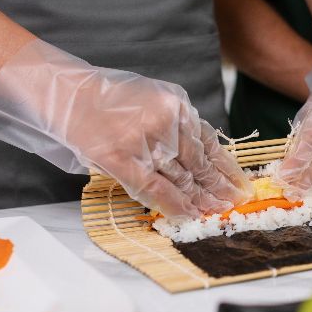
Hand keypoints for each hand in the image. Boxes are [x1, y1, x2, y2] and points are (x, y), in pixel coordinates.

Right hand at [0, 40, 252, 218]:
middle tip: (231, 204)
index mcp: (177, 105)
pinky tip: (187, 215)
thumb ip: (180, 124)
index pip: (210, 144)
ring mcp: (143, 141)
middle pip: (199, 164)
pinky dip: (173, 204)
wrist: (71, 95)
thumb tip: (207, 159)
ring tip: (213, 212)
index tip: (239, 185)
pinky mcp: (121, 158)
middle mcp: (165, 122)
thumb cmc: (113, 100)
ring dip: (199, 200)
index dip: (227, 168)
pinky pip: (154, 188)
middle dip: (217, 188)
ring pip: (180, 179)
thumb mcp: (156, 99)